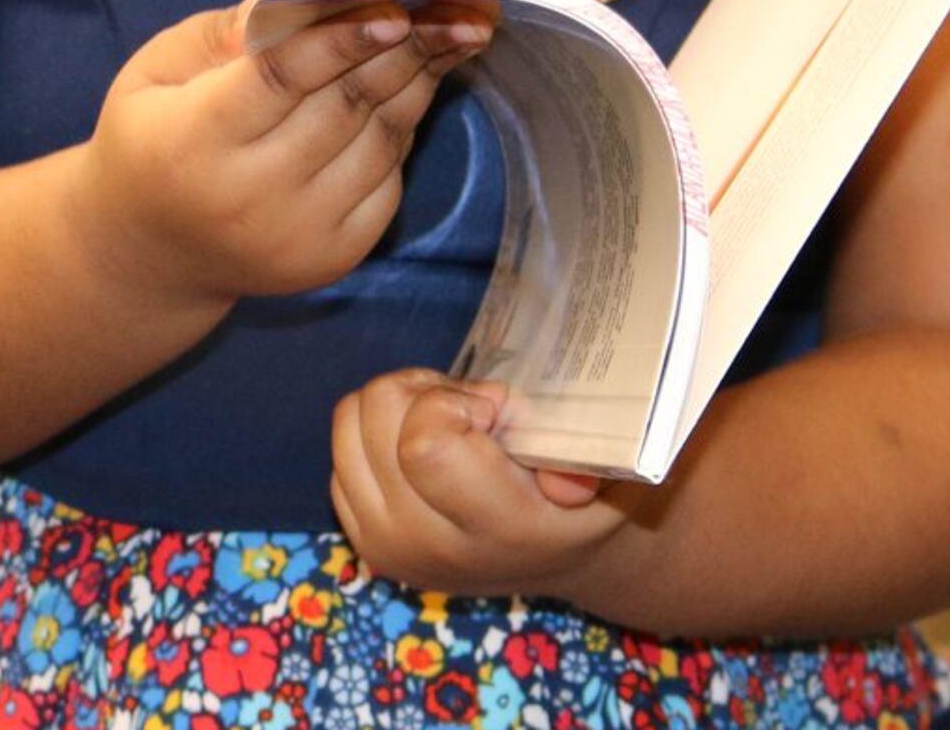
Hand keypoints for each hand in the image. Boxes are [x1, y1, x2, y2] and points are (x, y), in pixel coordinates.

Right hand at [75, 0, 489, 307]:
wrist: (153, 253)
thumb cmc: (152, 139)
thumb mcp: (154, 72)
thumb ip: (219, 35)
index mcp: (194, 143)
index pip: (281, 81)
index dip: (341, 41)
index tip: (397, 8)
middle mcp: (249, 199)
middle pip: (343, 109)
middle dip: (407, 51)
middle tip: (457, 8)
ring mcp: (296, 236)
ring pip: (378, 143)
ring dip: (419, 82)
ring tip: (454, 33)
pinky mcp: (331, 258)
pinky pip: (387, 181)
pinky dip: (405, 128)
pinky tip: (418, 85)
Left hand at [331, 370, 630, 599]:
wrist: (555, 558)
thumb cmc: (585, 502)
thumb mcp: (609, 475)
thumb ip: (587, 464)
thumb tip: (561, 483)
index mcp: (496, 528)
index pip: (425, 444)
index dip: (456, 400)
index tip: (497, 411)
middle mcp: (430, 544)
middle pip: (378, 413)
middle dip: (428, 390)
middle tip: (474, 410)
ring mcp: (387, 544)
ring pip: (350, 418)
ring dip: (398, 403)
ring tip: (448, 420)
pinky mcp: (361, 537)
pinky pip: (340, 443)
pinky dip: (376, 428)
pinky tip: (424, 445)